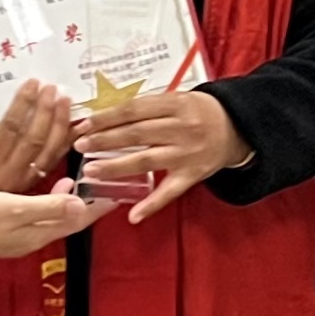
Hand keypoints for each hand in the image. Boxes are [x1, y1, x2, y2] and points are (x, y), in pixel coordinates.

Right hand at [0, 182, 107, 259]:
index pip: (77, 220)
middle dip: (88, 204)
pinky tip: (50, 190)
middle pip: (70, 220)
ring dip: (70, 202)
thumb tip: (79, 204)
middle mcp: (34, 239)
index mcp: (38, 234)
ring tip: (81, 184)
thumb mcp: (14, 208)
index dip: (97, 207)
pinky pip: (41, 217)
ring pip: (55, 218)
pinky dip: (52, 203)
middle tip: (104, 186)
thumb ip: (48, 206)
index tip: (116, 193)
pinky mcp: (9, 232)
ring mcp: (21, 237)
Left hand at [74, 90, 250, 224]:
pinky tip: (133, 215)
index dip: (106, 118)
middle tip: (78, 145)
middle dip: (104, 140)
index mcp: (174, 105)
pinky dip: (151, 205)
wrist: (236, 127)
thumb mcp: (176, 99)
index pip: (134, 110)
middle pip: (136, 134)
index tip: (83, 124)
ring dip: (116, 166)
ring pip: (146, 160)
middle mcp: (180, 128)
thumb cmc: (198, 111)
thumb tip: (105, 115)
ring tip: (90, 170)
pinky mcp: (193, 175)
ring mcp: (186, 153)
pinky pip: (170, 192)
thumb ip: (146, 108)